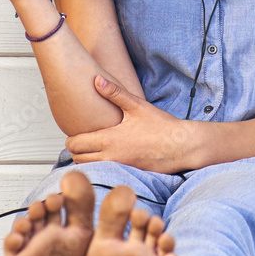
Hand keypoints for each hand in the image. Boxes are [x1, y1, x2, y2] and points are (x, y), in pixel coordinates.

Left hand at [64, 76, 193, 173]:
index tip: (77, 132)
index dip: (71, 138)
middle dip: (77, 150)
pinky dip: (101, 167)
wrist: (182, 147)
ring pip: (90, 169)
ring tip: (95, 149)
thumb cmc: (162, 126)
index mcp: (110, 140)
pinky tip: (109, 157)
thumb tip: (97, 79)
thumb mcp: (137, 106)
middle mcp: (111, 157)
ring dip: (88, 160)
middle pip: (77, 159)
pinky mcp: (127, 175)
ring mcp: (119, 169)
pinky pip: (105, 174)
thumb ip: (115, 93)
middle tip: (84, 140)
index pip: (75, 144)